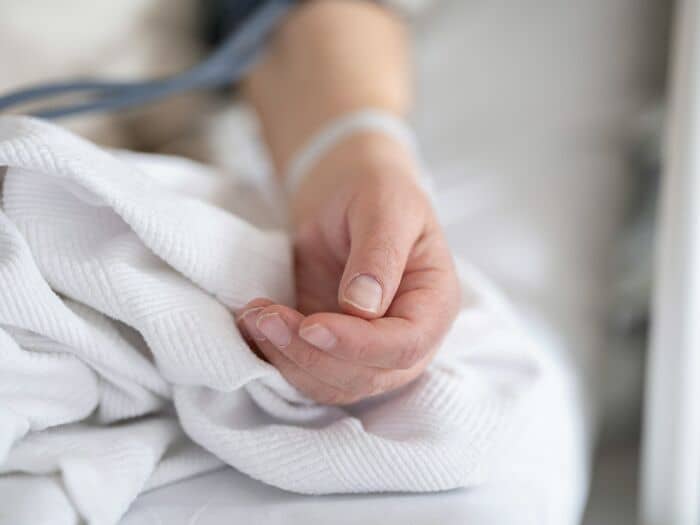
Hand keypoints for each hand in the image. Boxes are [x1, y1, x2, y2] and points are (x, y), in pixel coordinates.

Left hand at [237, 133, 459, 404]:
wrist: (346, 194)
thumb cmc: (376, 192)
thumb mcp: (386, 206)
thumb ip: (379, 253)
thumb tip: (363, 307)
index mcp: (433, 305)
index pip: (405, 345)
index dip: (358, 345)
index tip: (312, 325)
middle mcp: (406, 338)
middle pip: (366, 375)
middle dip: (311, 354)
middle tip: (265, 316)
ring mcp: (368, 350)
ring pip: (332, 383)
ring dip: (287, 359)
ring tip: (254, 316)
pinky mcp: (331, 348)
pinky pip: (306, 372)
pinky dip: (275, 358)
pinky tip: (251, 326)